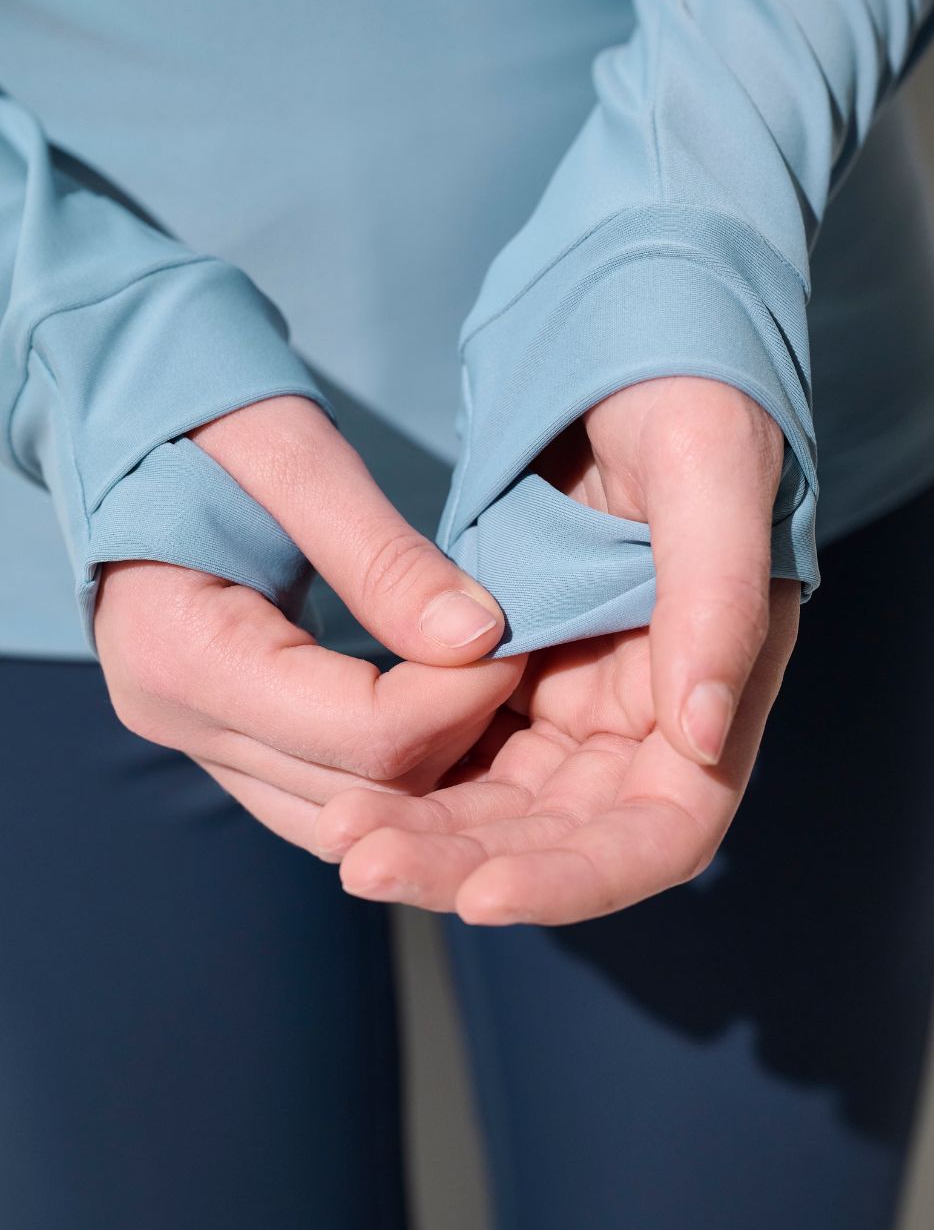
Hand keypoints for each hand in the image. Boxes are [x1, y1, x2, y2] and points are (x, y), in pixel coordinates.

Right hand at [94, 395, 524, 850]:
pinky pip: (325, 790)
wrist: (122, 419)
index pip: (358, 735)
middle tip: (512, 653)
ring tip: (486, 684)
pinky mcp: (223, 738)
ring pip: (347, 813)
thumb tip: (479, 639)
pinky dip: (394, 765)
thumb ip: (381, 555)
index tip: (515, 638)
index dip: (458, 699)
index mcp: (182, 653)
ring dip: (432, 764)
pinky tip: (444, 708)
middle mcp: (179, 722)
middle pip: (360, 791)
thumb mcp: (293, 456)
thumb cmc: (200, 416)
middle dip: (456, 733)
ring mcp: (196, 740)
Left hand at [317, 377, 799, 921]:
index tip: (483, 894)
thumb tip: (699, 741)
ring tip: (340, 834)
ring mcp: (580, 691)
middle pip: (566, 837)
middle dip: (469, 862)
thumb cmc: (689, 387)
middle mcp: (652, 710)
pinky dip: (409, 772)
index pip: (664, 830)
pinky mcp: (518, 663)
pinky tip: (345, 782)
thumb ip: (716, 601)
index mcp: (719, 684)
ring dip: (427, 829)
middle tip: (360, 859)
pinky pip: (460, 745)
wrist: (625, 327)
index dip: (578, 877)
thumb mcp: (710, 472)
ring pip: (503, 803)